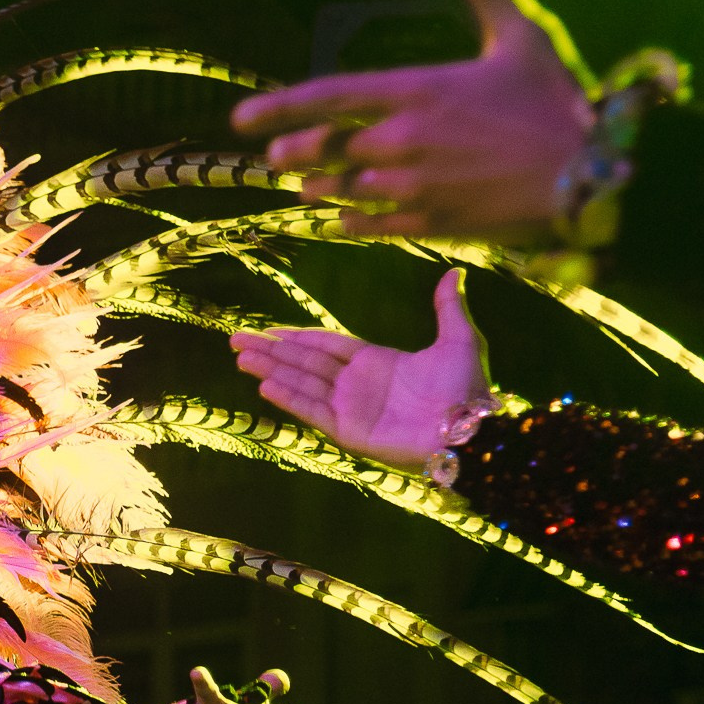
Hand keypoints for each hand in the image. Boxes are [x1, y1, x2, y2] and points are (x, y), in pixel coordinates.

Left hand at [230, 0, 591, 240]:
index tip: (242, 118)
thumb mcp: (521, 39)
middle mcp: (402, 139)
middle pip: (324, 149)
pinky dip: (349, 222)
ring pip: (340, 190)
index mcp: (417, 90)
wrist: (586, 175)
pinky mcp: (426, 221)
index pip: (329, 97)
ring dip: (319, 188)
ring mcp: (411, 184)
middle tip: (276, 157)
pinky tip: (339, 220)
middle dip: (295, 153)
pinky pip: (368, 225)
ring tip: (308, 186)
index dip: (280, 107)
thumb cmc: (554, 104)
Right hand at [230, 269, 490, 473]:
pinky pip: (312, 411)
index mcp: (375, 361)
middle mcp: (356, 384)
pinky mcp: (347, 430)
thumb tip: (454, 273)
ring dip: (271, 370)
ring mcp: (349, 408)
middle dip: (271, 350)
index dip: (297, 336)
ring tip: (241, 358)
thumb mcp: (458, 339)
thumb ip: (448, 308)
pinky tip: (265, 385)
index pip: (326, 345)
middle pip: (304, 362)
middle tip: (236, 339)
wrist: (467, 428)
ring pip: (301, 384)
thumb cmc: (465, 386)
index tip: (269, 329)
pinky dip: (289, 398)